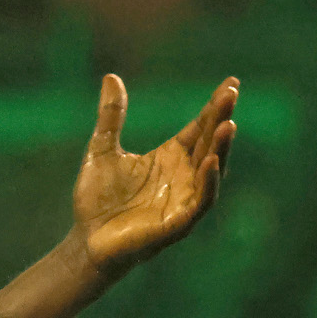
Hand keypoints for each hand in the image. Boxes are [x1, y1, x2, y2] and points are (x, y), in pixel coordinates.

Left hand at [70, 74, 236, 273]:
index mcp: (170, 157)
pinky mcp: (177, 224)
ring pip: (211, 171)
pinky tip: (209, 162)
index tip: (231, 83)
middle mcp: (183, 176)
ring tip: (227, 124)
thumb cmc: (97, 199)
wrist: (85, 240)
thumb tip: (110, 76)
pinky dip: (207, 184)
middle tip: (231, 93)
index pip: (200, 127)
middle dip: (221, 118)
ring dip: (221, 149)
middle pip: (209, 143)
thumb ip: (111, 116)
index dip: (214, 106)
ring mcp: (183, 200)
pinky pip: (199, 203)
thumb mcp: (102, 149)